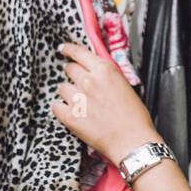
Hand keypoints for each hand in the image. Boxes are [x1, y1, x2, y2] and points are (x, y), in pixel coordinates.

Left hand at [52, 42, 162, 165]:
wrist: (133, 141)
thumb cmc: (135, 117)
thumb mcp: (125, 86)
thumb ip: (107, 76)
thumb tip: (95, 72)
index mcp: (104, 70)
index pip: (78, 52)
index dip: (68, 50)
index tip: (62, 50)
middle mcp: (89, 81)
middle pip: (69, 69)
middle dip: (73, 75)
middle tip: (80, 84)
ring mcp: (78, 99)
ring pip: (62, 87)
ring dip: (69, 93)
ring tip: (81, 104)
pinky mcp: (70, 117)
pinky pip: (56, 106)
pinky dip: (61, 109)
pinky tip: (72, 113)